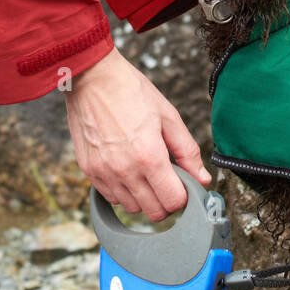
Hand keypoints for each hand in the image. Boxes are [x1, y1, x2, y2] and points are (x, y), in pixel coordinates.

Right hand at [65, 48, 211, 220]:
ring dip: (143, 198)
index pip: (173, 202)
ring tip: (145, 172)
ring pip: (131, 209)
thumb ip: (187, 151)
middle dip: (166, 201)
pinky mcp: (88, 170)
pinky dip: (122, 191)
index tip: (182, 184)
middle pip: (153, 212)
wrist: (91, 77)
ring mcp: (103, 172)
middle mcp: (124, 170)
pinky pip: (110, 197)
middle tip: (167, 181)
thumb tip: (202, 178)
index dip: (183, 196)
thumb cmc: (131, 91)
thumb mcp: (168, 116)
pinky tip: (127, 169)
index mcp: (149, 156)